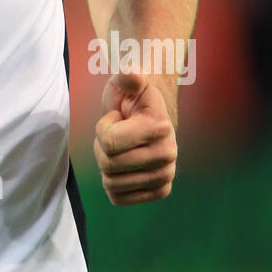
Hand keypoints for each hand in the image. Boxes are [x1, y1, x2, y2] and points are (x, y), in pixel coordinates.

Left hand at [93, 69, 177, 204]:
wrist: (150, 115)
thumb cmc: (133, 97)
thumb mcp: (127, 82)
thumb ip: (127, 76)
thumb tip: (128, 73)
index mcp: (160, 127)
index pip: (108, 142)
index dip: (103, 127)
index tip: (118, 118)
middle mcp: (168, 154)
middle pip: (108, 165)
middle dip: (103, 147)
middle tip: (118, 133)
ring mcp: (165, 175)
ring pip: (111, 183)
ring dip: (108, 165)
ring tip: (122, 148)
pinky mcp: (160, 191)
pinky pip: (119, 198)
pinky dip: (113, 184)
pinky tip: (124, 167)